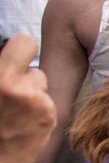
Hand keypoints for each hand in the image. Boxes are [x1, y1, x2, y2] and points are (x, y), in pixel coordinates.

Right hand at [0, 35, 54, 162]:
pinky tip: (25, 120)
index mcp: (2, 77)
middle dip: (25, 76)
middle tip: (12, 92)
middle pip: (35, 68)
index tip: (16, 56)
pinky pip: (47, 101)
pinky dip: (39, 107)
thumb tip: (7, 48)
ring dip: (32, 92)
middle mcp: (21, 87)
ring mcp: (39, 102)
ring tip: (16, 109)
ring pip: (41, 85)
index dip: (20, 48)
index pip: (25, 42)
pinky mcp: (50, 116)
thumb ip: (2, 70)